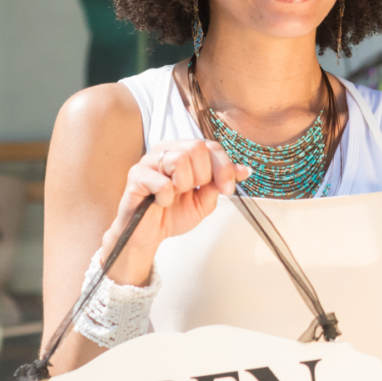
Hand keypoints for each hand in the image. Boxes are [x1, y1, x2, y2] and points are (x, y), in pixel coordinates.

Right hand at [100, 140, 249, 284]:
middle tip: (192, 192)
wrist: (149, 235)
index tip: (227, 189)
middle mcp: (165, 150)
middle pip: (197, 147)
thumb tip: (245, 170)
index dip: (224, 167)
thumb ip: (220, 184)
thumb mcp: (204, 201)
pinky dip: (166, 197)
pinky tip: (160, 202)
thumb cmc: (174, 214)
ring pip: (179, 159)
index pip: (211, 146)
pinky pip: (162, 182)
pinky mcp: (135, 176)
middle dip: (203, 175)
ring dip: (184, 185)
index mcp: (184, 151)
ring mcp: (148, 161)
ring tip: (174, 195)